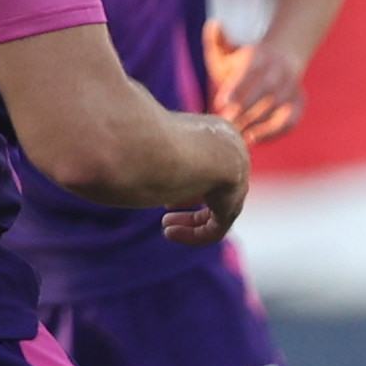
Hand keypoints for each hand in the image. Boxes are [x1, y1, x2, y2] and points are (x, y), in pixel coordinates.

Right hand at [154, 115, 254, 246]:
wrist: (175, 144)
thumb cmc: (155, 136)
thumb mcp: (160, 138)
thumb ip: (157, 147)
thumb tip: (126, 145)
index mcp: (219, 132)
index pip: (210, 158)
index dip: (188, 174)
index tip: (166, 183)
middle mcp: (234, 153)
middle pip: (217, 184)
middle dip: (189, 199)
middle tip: (167, 209)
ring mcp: (238, 179)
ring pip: (218, 209)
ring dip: (191, 221)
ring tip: (167, 228)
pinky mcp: (232, 203)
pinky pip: (216, 227)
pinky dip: (193, 233)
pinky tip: (170, 233)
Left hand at [208, 25, 309, 144]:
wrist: (282, 59)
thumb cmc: (245, 61)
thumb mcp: (230, 49)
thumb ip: (218, 42)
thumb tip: (214, 24)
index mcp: (261, 55)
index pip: (251, 70)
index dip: (237, 87)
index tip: (221, 103)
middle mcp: (280, 70)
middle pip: (267, 90)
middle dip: (246, 108)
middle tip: (227, 122)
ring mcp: (292, 88)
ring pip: (280, 107)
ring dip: (259, 123)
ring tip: (239, 135)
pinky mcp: (298, 103)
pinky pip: (291, 120)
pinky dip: (274, 133)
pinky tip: (254, 139)